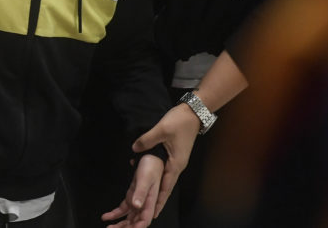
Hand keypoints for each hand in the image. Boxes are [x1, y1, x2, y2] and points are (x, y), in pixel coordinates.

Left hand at [102, 153, 163, 227]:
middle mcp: (144, 204)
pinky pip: (123, 209)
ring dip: (120, 224)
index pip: (144, 220)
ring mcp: (138, 201)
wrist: (150, 156)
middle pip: (135, 222)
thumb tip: (136, 206)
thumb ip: (140, 192)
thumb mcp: (145, 178)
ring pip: (129, 218)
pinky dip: (115, 214)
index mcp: (150, 201)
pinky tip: (106, 217)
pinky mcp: (132, 196)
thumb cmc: (151, 166)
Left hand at [130, 104, 201, 218]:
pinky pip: (165, 170)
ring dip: (157, 189)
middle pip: (166, 187)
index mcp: (175, 163)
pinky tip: (150, 178)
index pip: (165, 186)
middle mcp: (177, 165)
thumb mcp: (161, 130)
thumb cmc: (179, 122)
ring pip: (165, 179)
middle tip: (149, 214)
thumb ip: (146, 141)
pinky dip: (158, 178)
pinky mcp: (174, 154)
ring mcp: (176, 160)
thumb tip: (134, 149)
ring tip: (148, 200)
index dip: (158, 199)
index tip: (152, 213)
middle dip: (158, 200)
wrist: (193, 112)